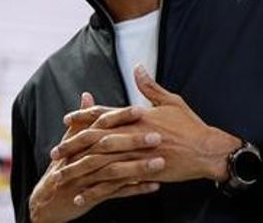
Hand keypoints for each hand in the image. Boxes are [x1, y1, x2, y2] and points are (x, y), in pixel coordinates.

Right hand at [28, 92, 161, 222]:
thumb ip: (81, 120)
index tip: (142, 109)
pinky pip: (116, 192)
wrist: (49, 201)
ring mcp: (88, 177)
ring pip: (115, 170)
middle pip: (110, 146)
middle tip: (158, 136)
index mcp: (81, 141)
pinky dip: (135, 189)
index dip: (121, 116)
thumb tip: (87, 94)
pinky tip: (154, 185)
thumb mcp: (68, 142)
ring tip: (160, 162)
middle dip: (134, 140)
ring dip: (138, 167)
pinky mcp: (93, 196)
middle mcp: (84, 157)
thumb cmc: (63, 167)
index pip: (102, 123)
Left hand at [52, 66, 241, 184]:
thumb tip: (137, 67)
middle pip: (94, 140)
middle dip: (72, 146)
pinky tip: (82, 196)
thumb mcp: (170, 101)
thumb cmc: (191, 126)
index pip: (103, 115)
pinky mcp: (142, 174)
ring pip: (100, 163)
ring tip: (61, 176)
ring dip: (78, 170)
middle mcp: (132, 135)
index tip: (66, 120)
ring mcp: (136, 156)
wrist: (208, 151)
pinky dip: (96, 190)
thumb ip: (149, 86)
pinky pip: (114, 184)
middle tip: (54, 152)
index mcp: (136, 117)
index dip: (83, 117)